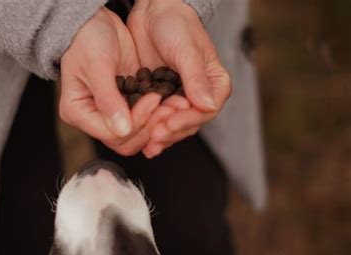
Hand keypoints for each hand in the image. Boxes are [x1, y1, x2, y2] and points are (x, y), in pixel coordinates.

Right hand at [60, 7, 161, 155]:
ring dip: (156, 124)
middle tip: (168, 107)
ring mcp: (111, 115)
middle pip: (124, 141)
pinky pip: (144, 121)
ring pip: (137, 135)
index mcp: (78, 113)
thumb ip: (108, 99)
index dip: (136, 121)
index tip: (153, 99)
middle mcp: (93, 119)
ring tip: (173, 105)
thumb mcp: (97, 65)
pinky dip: (158, 116)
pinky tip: (171, 103)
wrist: (95, 22)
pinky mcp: (126, 107)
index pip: (110, 133)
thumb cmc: (88, 38)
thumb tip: (122, 129)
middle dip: (149, 127)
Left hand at [127, 0, 231, 157]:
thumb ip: (196, 78)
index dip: (187, 121)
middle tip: (154, 135)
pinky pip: (157, 120)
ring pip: (173, 126)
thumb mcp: (186, 50)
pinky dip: (149, 129)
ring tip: (147, 141)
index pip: (206, 111)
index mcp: (214, 84)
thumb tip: (208, 105)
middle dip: (171, 131)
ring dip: (160, 135)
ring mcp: (179, 99)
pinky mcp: (160, 100)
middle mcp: (198, 95)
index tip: (169, 123)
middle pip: (189, 123)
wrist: (153, 12)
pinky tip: (141, 138)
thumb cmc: (176, 23)